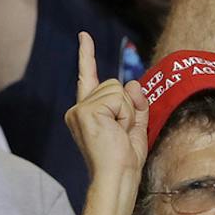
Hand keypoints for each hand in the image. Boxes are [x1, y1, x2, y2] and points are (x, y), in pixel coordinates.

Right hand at [64, 32, 148, 182]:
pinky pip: (119, 99)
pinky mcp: (86, 111)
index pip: (88, 77)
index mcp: (88, 113)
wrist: (117, 179)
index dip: (87, 55)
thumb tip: (132, 83)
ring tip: (118, 134)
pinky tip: (116, 132)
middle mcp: (78, 109)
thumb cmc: (125, 161)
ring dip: (127, 112)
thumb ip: (135, 104)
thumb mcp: (135, 128)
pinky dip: (125, 115)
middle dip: (129, 107)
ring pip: (118, 90)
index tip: (84, 35)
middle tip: (121, 134)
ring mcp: (80, 109)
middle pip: (116, 84)